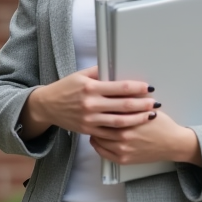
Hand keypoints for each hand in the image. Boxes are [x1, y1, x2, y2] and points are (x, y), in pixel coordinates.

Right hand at [19, 66, 155, 139]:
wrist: (47, 106)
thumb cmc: (65, 88)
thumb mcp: (80, 75)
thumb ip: (99, 72)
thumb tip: (117, 68)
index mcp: (90, 87)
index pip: (120, 87)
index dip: (137, 88)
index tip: (148, 87)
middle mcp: (91, 104)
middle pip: (123, 105)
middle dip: (142, 104)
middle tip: (154, 102)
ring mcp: (90, 119)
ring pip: (119, 122)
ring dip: (137, 119)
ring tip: (149, 116)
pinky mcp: (88, 130)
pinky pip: (109, 133)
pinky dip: (123, 131)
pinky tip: (133, 128)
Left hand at [90, 109, 201, 166]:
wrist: (173, 143)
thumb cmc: (162, 124)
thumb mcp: (147, 107)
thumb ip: (131, 101)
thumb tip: (115, 90)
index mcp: (129, 119)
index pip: (106, 110)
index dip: (99, 104)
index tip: (96, 101)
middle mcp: (123, 135)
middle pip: (99, 123)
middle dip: (95, 117)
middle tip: (91, 111)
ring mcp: (122, 149)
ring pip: (98, 138)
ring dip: (94, 130)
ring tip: (92, 123)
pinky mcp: (123, 159)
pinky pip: (102, 152)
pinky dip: (97, 144)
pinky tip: (96, 138)